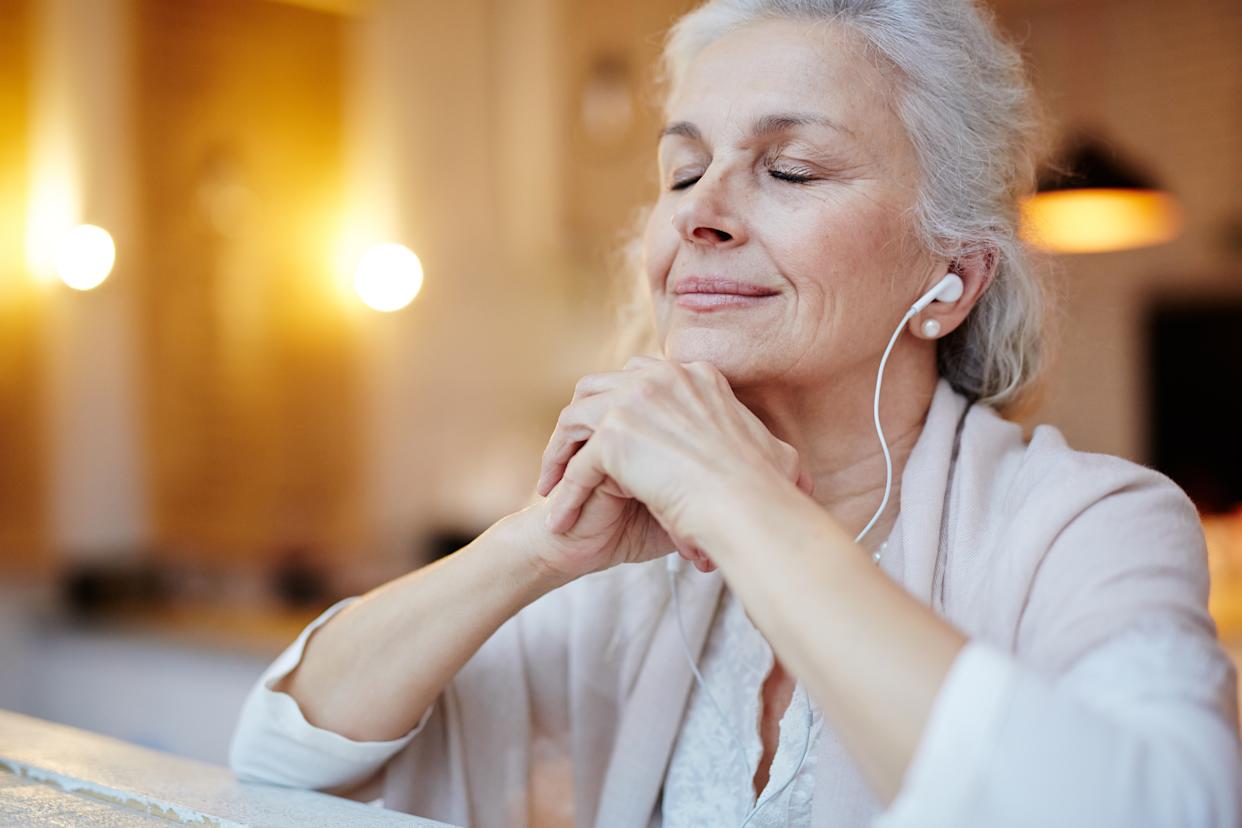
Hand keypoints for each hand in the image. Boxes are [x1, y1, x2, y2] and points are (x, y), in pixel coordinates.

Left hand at [537, 357, 812, 573]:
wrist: (752, 507)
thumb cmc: (767, 492)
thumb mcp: (774, 453)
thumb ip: (761, 446)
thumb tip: (789, 465)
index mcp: (696, 376)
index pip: (640, 378)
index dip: (618, 408)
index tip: (610, 440)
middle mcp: (662, 377)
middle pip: (599, 387)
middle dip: (580, 421)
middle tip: (570, 457)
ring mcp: (635, 401)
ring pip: (576, 418)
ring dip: (559, 451)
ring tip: (552, 486)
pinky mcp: (615, 435)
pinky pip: (577, 465)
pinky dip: (565, 493)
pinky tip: (560, 520)